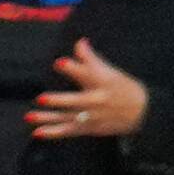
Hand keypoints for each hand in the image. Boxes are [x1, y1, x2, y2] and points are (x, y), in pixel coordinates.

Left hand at [32, 49, 150, 143]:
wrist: (144, 113)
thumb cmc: (123, 87)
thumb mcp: (110, 72)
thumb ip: (90, 58)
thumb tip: (79, 42)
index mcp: (103, 82)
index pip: (88, 73)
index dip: (74, 68)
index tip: (59, 62)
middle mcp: (97, 99)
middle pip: (77, 100)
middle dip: (60, 101)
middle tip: (41, 98)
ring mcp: (92, 116)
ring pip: (67, 118)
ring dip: (48, 118)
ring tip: (29, 116)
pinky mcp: (89, 128)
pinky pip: (68, 131)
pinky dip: (53, 132)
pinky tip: (37, 132)